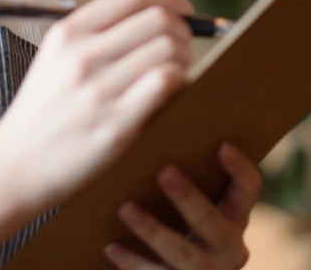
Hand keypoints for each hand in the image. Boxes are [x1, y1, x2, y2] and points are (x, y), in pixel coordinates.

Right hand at [0, 0, 194, 214]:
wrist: (15, 164)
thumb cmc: (40, 113)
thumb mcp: (53, 60)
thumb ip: (95, 38)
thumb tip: (155, 23)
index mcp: (67, 33)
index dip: (167, 0)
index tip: (181, 11)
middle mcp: (82, 54)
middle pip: (157, 20)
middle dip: (182, 30)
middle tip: (183, 48)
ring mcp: (99, 89)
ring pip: (168, 50)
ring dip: (184, 58)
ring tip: (177, 72)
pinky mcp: (116, 123)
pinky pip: (166, 83)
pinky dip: (180, 82)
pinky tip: (170, 92)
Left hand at [105, 143, 261, 269]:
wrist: (174, 263)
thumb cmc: (174, 208)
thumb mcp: (189, 191)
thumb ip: (181, 164)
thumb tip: (153, 105)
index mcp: (234, 213)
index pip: (248, 189)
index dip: (239, 168)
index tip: (222, 144)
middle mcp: (227, 244)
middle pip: (212, 222)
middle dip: (188, 198)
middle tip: (164, 171)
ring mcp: (206, 269)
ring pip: (183, 252)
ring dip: (153, 230)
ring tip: (125, 208)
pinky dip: (132, 261)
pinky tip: (111, 246)